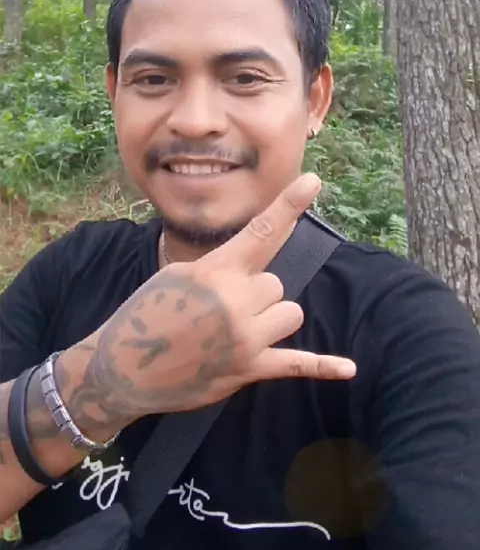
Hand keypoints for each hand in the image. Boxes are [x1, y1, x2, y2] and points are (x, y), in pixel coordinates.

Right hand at [80, 173, 355, 423]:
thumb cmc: (148, 314)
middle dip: (255, 295)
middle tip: (219, 312)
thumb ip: (221, 266)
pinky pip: (297, 364)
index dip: (290, 204)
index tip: (314, 180)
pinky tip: (348, 369)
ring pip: (289, 313)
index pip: (262, 231)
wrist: (123, 368)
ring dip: (270, 320)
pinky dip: (323, 367)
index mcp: (216, 270)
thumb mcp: (179, 274)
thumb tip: (254, 266)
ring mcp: (245, 337)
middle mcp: (236, 300)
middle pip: (276, 284)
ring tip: (235, 333)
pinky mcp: (249, 370)